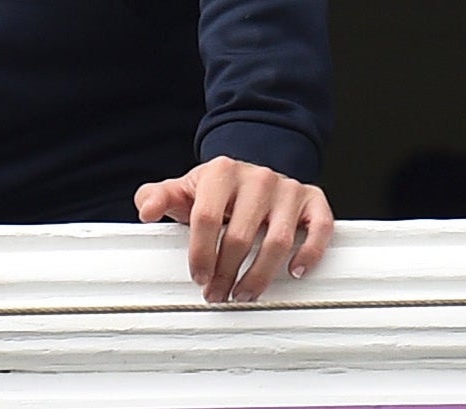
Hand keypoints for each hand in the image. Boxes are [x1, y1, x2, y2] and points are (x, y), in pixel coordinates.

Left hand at [134, 157, 333, 302]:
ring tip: (245, 294)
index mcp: (222, 171)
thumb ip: (159, 197)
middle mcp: (258, 177)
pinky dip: (310, 253)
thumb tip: (145, 210)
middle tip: (218, 294)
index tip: (199, 277)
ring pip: (278, 240)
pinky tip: (295, 272)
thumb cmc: (216, 191)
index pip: (205, 217)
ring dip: (260, 275)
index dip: (200, 253)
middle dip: (226, 273)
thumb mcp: (184, 190)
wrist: (252, 174)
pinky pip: (319, 229)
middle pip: (240, 235)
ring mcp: (288, 189)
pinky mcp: (313, 200)